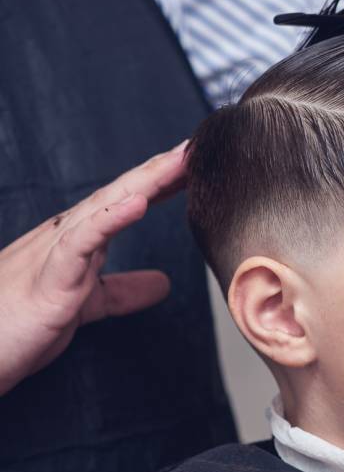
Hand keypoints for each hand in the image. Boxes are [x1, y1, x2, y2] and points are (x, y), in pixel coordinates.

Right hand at [0, 141, 189, 394]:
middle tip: (199, 146)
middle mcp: (67, 236)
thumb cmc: (17, 326)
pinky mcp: (50, 280)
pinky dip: (111, 219)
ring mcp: (57, 253)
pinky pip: (82, 244)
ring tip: (179, 160)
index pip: (127, 201)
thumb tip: (163, 284)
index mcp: (78, 241)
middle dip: (162, 169)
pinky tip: (138, 202)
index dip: (163, 181)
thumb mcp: (84, 304)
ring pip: (106, 207)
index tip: (198, 163)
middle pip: (123, 193)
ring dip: (145, 182)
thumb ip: (121, 291)